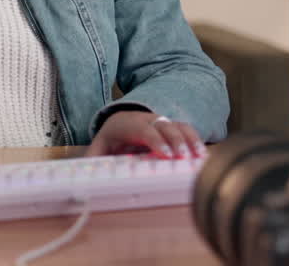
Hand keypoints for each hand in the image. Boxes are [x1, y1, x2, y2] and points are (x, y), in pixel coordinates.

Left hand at [85, 110, 205, 158]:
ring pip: (179, 126)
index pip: (144, 129)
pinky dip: (197, 140)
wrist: (124, 118)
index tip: (165, 153)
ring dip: (191, 140)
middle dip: (176, 141)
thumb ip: (94, 158)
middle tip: (184, 157)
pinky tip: (203, 155)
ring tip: (199, 156)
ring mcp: (163, 122)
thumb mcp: (101, 145)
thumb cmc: (114, 136)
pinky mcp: (173, 127)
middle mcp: (149, 120)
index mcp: (130, 124)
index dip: (156, 140)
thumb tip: (85, 171)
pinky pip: (188, 130)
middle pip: (165, 126)